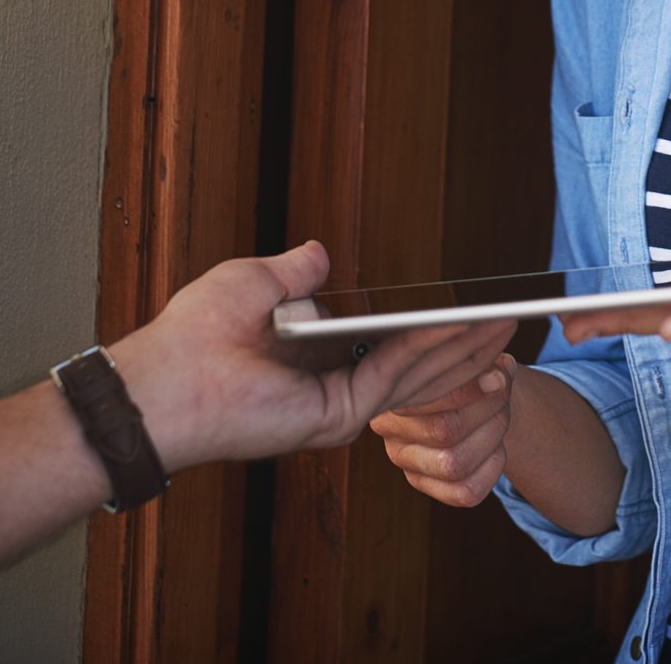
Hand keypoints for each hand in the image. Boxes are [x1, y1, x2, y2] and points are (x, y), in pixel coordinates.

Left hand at [107, 242, 514, 472]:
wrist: (165, 380)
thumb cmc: (194, 335)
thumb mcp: (252, 282)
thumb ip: (294, 271)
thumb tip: (319, 256)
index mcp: (312, 357)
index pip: (384, 345)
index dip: (428, 328)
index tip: (464, 310)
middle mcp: (329, 386)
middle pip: (414, 365)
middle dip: (461, 342)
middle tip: (505, 321)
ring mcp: (336, 406)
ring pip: (416, 376)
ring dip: (460, 349)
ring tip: (500, 326)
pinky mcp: (335, 415)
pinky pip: (395, 378)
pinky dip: (431, 352)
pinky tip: (459, 329)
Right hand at [369, 353, 516, 506]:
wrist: (468, 396)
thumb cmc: (465, 372)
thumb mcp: (471, 360)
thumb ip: (483, 363)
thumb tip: (498, 374)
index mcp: (392, 388)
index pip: (425, 397)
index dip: (469, 391)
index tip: (499, 379)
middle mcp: (388, 428)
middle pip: (444, 431)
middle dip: (486, 411)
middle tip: (502, 394)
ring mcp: (404, 460)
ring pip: (454, 464)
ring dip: (490, 439)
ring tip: (500, 417)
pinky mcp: (425, 484)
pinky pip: (465, 492)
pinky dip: (492, 470)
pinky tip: (497, 448)